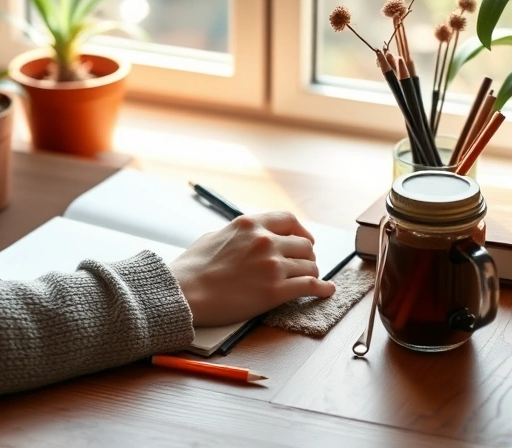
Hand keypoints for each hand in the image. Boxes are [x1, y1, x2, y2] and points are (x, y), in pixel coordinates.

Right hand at [168, 211, 335, 326]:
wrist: (184, 293)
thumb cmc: (192, 268)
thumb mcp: (215, 236)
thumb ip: (238, 234)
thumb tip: (249, 237)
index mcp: (250, 224)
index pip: (289, 220)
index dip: (301, 231)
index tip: (305, 240)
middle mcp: (265, 241)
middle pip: (304, 245)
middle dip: (306, 256)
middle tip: (303, 265)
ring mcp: (272, 266)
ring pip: (309, 266)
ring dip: (310, 274)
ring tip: (308, 280)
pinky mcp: (275, 291)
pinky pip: (309, 286)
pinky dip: (322, 289)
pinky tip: (327, 290)